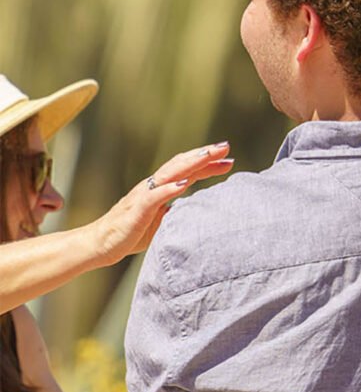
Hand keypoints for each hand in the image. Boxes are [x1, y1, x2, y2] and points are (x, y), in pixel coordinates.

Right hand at [88, 142, 233, 266]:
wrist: (100, 244)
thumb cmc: (132, 232)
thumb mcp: (163, 220)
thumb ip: (180, 210)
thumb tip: (203, 209)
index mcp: (161, 189)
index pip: (187, 171)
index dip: (208, 164)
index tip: (229, 159)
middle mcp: (153, 187)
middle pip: (180, 165)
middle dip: (203, 155)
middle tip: (226, 146)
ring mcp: (143, 197)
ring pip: (169, 175)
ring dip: (190, 164)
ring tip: (208, 155)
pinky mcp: (135, 211)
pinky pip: (152, 198)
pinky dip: (168, 189)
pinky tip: (183, 184)